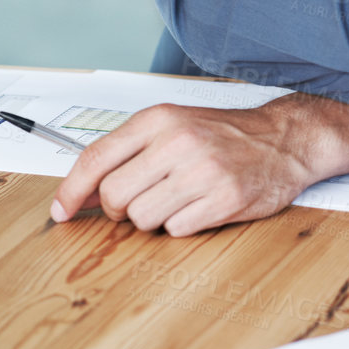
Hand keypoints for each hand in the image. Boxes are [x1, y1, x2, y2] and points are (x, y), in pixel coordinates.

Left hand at [49, 93, 348, 235]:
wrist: (287, 139)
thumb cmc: (226, 135)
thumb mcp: (175, 124)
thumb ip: (128, 151)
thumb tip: (78, 193)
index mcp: (161, 119)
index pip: (95, 159)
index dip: (71, 191)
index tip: (61, 211)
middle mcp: (179, 142)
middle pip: (114, 196)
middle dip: (120, 209)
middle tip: (141, 201)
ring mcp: (203, 171)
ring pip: (143, 218)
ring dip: (155, 217)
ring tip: (181, 199)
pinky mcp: (224, 199)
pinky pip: (176, 229)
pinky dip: (184, 223)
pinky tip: (203, 204)